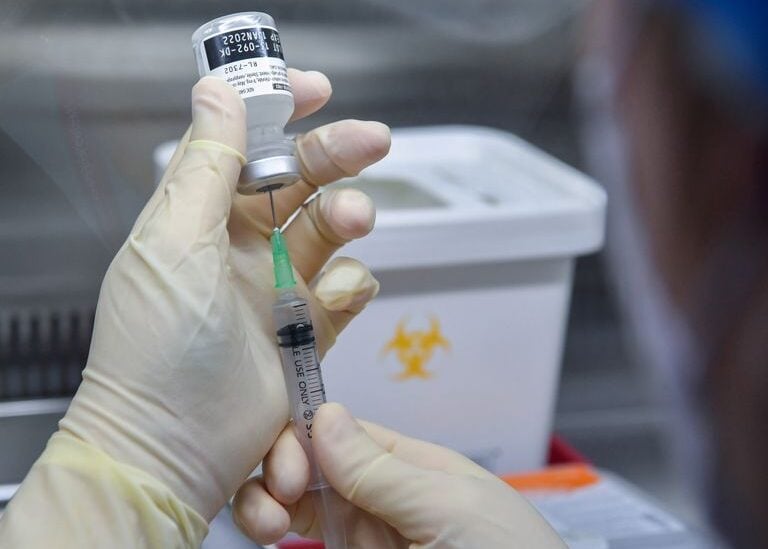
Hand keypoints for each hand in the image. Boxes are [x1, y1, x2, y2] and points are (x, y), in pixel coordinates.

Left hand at [58, 72, 389, 520]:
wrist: (174, 447)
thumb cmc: (158, 349)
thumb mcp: (173, 244)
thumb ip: (206, 167)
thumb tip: (217, 94)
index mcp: (197, 216)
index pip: (242, 145)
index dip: (278, 112)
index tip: (318, 92)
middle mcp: (237, 245)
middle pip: (297, 181)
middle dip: (336, 156)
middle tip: (374, 141)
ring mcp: (274, 287)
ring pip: (329, 230)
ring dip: (348, 217)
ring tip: (354, 220)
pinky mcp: (306, 329)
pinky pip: (346, 289)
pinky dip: (351, 285)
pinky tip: (336, 297)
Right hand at [233, 403, 566, 547]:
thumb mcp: (448, 506)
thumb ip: (382, 469)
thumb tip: (324, 412)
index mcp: (408, 464)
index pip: (339, 433)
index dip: (302, 439)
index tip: (287, 472)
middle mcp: (380, 495)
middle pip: (309, 468)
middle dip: (277, 472)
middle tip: (273, 506)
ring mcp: (366, 535)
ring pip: (299, 505)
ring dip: (266, 504)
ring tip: (263, 526)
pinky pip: (310, 537)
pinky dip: (276, 528)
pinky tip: (267, 533)